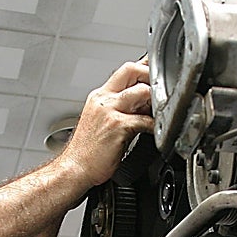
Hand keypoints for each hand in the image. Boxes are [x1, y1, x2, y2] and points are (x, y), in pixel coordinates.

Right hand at [60, 61, 153, 188]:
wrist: (75, 168)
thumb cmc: (88, 151)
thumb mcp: (101, 121)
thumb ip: (119, 109)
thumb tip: (141, 104)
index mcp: (99, 97)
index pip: (124, 71)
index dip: (143, 68)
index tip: (156, 74)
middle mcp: (103, 100)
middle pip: (131, 70)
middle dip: (150, 76)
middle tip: (161, 89)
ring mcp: (109, 111)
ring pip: (141, 91)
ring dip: (156, 99)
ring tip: (161, 110)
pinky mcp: (117, 126)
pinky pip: (144, 119)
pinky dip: (155, 125)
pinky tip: (158, 131)